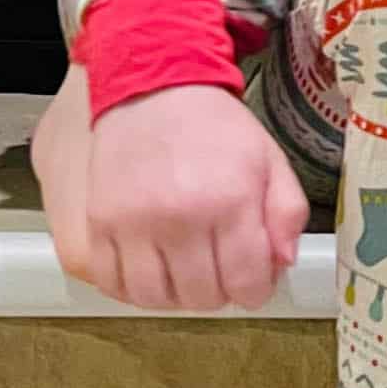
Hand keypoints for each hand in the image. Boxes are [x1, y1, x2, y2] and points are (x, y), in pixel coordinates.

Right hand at [50, 80, 308, 311]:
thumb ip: (287, 213)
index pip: (246, 283)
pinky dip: (133, 289)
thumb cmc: (215, 128)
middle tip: (218, 270)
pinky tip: (151, 270)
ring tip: (185, 272)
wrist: (151, 88)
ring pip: (155, 299)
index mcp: (230, 201)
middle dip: (219, 292)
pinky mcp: (99, 223)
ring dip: (176, 296)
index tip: (251, 279)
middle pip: (202, 297)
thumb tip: (282, 264)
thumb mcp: (269, 159)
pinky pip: (112, 283)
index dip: (254, 291)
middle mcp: (180, 217)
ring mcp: (133, 223)